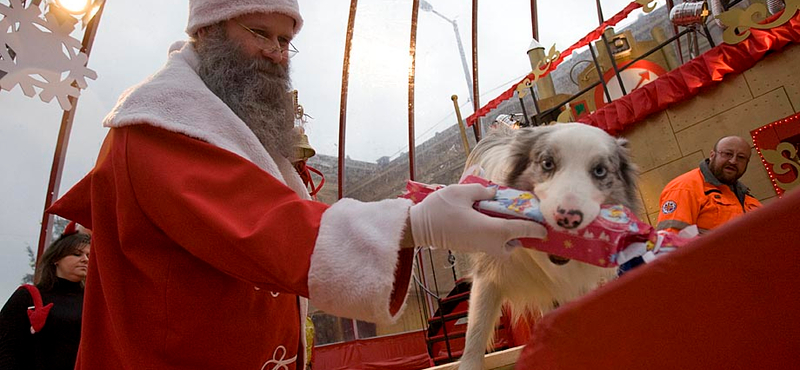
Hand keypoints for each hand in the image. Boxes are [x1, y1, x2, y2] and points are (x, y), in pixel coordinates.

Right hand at [409, 184, 546, 257]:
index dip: (537, 227)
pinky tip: (488, 219)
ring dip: (507, 237)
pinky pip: (491, 244)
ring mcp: (479, 247)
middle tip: (522, 218)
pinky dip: (496, 236)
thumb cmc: (440, 209)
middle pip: (514, 244)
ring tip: (503, 218)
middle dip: (521, 235)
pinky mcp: (470, 247)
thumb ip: (483, 190)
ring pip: (502, 247)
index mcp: (492, 230)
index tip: (547, 227)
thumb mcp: (462, 192)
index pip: (522, 229)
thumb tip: (494, 192)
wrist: (418, 227)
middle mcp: (489, 243)